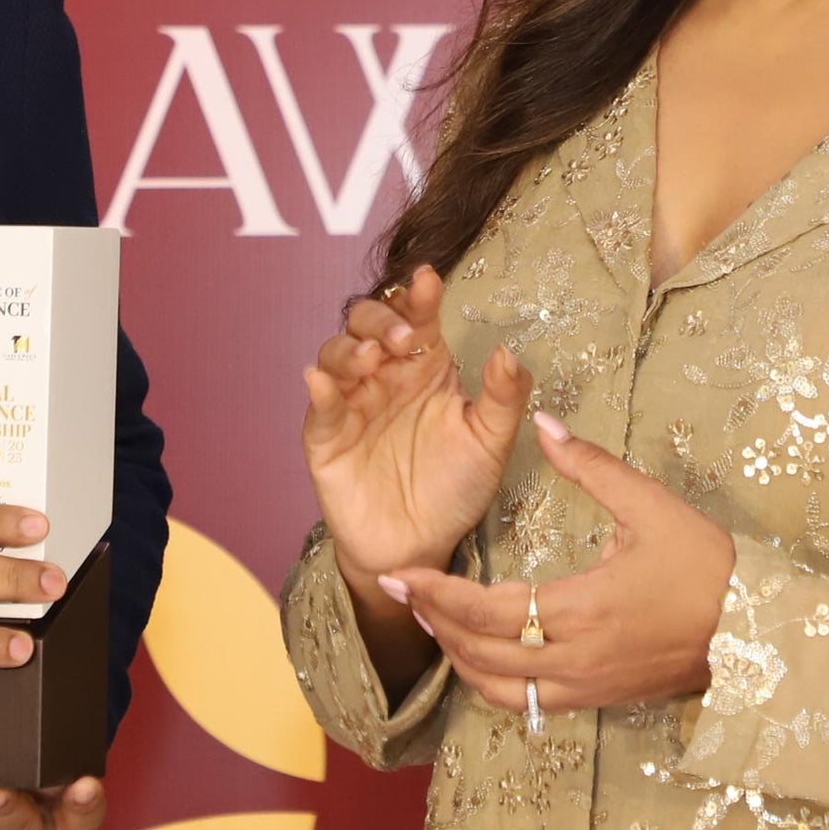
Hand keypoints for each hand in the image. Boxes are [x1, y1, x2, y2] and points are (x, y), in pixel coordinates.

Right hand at [301, 265, 530, 602]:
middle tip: (405, 337)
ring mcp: (352, 402)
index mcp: (425, 367)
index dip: (419, 296)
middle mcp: (385, 375)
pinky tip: (324, 383)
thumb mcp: (491, 442)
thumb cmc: (455, 489)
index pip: (419, 318)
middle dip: (382, 319)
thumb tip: (508, 351)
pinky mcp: (327, 436)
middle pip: (369, 322)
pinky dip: (320, 388)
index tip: (428, 281)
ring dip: (350, 347)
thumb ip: (504, 397)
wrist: (420, 548)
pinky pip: (319, 405)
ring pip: (337, 353)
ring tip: (372, 358)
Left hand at [386, 414, 735, 717]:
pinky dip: (491, 682)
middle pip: (480, 652)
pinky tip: (478, 656)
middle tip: (403, 591)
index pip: (488, 610)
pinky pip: (526, 702)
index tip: (404, 573)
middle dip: (435, 623)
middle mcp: (575, 659)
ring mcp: (584, 687)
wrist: (758, 632)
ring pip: (497, 688)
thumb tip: (543, 422)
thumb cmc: (705, 565)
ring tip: (433, 622)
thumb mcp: (652, 506)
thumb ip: (592, 466)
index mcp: (582, 609)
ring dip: (457, 657)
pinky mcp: (596, 700)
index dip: (439, 593)